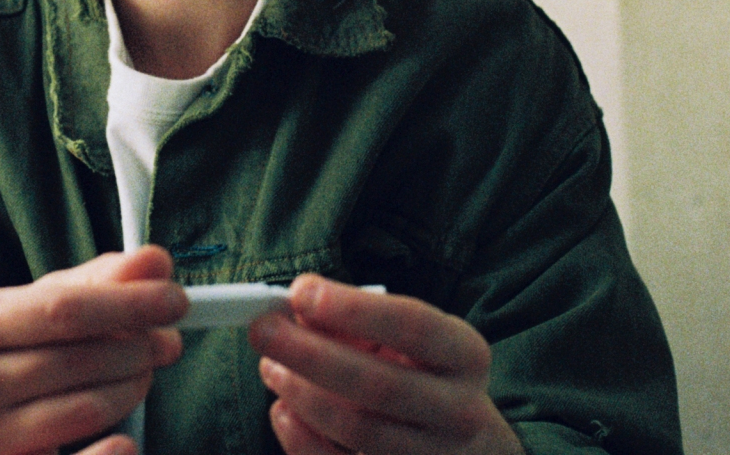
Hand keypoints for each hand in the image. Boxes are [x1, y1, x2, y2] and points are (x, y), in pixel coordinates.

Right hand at [0, 246, 186, 454]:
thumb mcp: (25, 314)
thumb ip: (92, 284)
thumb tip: (156, 261)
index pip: (63, 308)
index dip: (129, 302)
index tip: (175, 299)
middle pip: (80, 359)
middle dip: (139, 346)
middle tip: (165, 342)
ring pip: (86, 409)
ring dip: (133, 388)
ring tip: (141, 375)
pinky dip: (112, 452)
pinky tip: (124, 438)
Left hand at [248, 274, 523, 454]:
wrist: (467, 447)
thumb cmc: (423, 375)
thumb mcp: (408, 341)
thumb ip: (357, 323)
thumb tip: (299, 309)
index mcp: (465, 355)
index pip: (414, 326)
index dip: (354, 309)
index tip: (300, 291)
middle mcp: (460, 410)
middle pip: (380, 384)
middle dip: (311, 354)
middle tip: (262, 330)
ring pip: (359, 429)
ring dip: (302, 395)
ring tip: (271, 367)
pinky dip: (303, 440)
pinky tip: (283, 412)